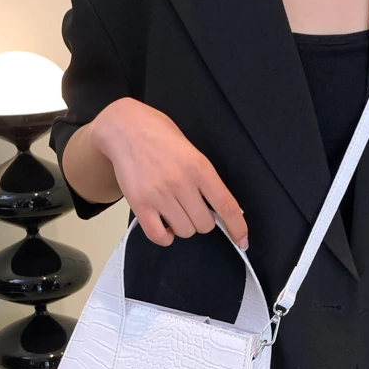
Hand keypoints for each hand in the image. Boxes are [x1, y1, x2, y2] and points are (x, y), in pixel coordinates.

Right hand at [91, 97, 248, 249]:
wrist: (125, 128)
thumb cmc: (159, 136)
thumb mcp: (191, 150)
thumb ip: (204, 178)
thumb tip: (219, 208)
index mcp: (199, 167)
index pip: (226, 205)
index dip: (237, 227)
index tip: (242, 240)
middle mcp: (181, 183)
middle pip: (205, 224)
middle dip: (202, 220)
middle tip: (192, 208)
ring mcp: (159, 195)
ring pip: (184, 231)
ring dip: (183, 227)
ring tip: (174, 211)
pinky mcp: (140, 204)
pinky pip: (158, 236)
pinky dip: (164, 237)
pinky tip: (164, 226)